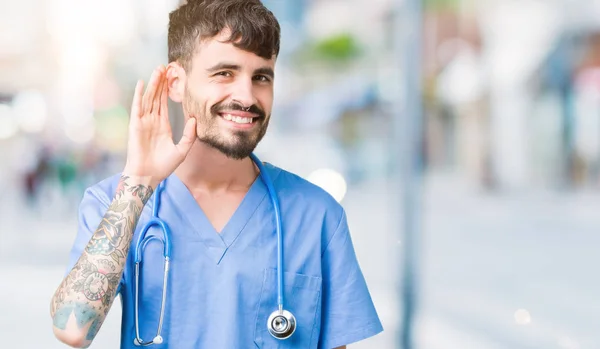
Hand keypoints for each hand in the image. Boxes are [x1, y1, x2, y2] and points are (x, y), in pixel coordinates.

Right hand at [123, 65, 195, 186]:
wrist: (149, 176)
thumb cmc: (163, 166)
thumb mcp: (182, 150)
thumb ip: (190, 135)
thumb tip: (194, 119)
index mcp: (162, 125)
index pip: (164, 103)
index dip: (167, 90)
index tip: (171, 77)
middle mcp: (152, 121)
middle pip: (156, 97)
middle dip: (160, 82)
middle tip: (165, 66)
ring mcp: (143, 122)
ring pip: (148, 98)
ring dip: (152, 84)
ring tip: (157, 70)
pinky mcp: (136, 125)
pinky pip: (137, 108)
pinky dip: (139, 95)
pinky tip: (141, 83)